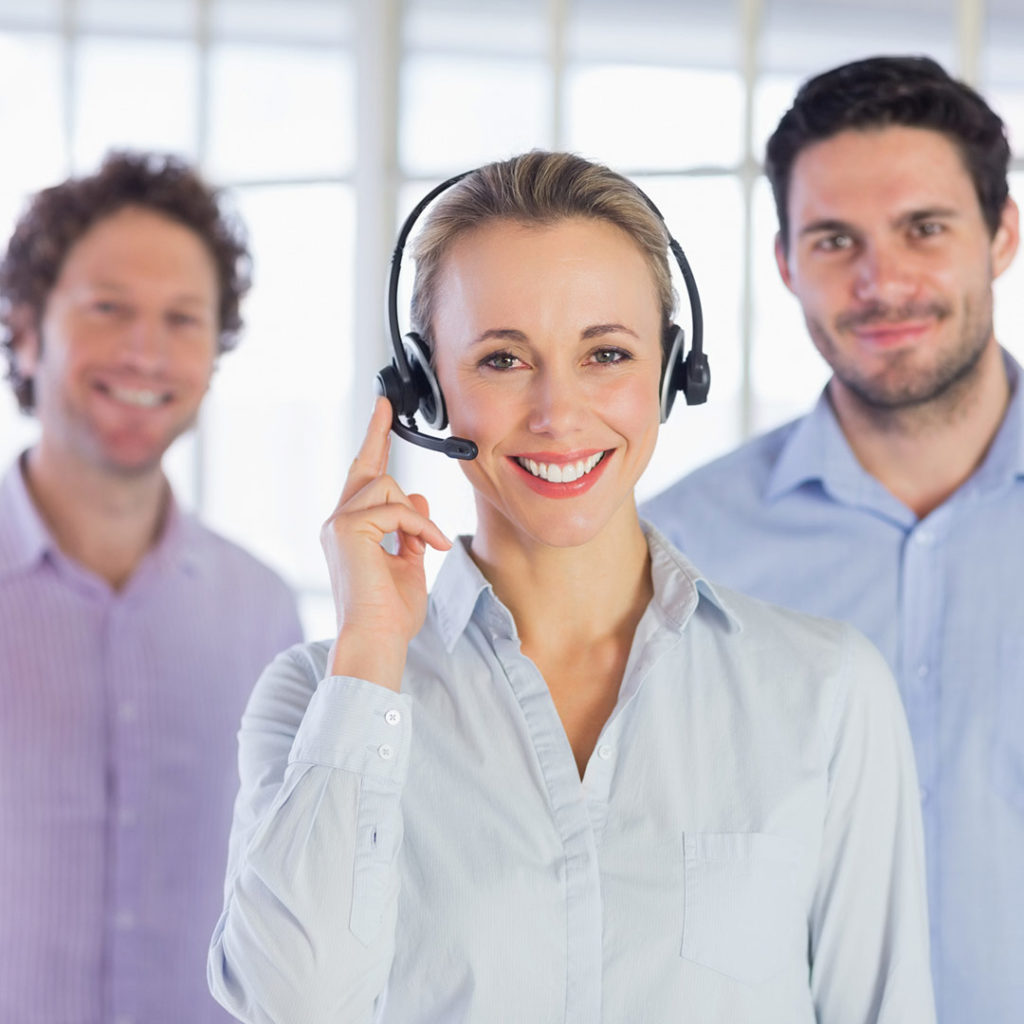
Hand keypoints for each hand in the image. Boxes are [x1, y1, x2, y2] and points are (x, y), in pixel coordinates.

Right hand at [320, 396, 451, 690]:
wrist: (376, 640)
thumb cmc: (390, 614)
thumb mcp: (408, 565)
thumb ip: (410, 532)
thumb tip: (416, 498)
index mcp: (351, 531)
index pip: (363, 480)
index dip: (373, 445)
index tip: (382, 415)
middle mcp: (338, 522)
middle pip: (366, 468)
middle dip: (377, 433)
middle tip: (385, 403)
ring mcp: (339, 524)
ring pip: (388, 487)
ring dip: (417, 516)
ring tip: (430, 545)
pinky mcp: (348, 529)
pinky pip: (396, 509)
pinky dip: (420, 528)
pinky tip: (430, 547)